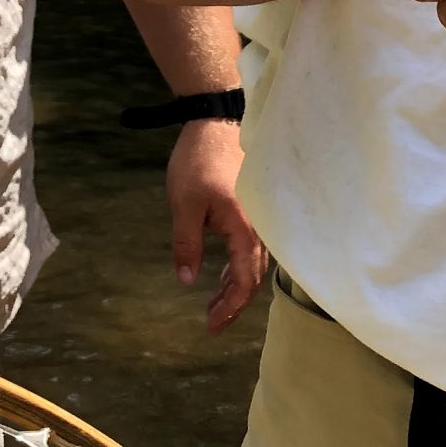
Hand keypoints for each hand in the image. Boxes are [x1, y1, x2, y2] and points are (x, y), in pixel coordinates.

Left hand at [166, 122, 266, 332]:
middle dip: (233, 303)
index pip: (244, 280)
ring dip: (235, 286)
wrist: (216, 119)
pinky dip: (239, 266)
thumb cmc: (198, 161)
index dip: (230, 308)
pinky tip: (223, 272)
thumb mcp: (184, 204)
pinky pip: (253, 247)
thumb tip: (187, 281)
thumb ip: (186, 244)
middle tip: (211, 323)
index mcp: (245, 228)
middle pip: (254, 277)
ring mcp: (260, 216)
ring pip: (254, 263)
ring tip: (214, 303)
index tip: (211, 326)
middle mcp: (261, 227)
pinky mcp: (254, 208)